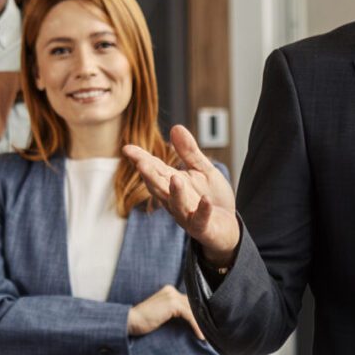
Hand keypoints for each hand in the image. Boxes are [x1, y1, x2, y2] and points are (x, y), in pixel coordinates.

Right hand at [123, 126, 239, 268]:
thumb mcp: (202, 170)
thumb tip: (176, 127)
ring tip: (175, 179)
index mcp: (173, 183)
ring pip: (177, 205)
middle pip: (160, 187)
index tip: (127, 148)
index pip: (154, 169)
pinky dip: (202, 211)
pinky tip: (205, 201)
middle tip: (141, 162)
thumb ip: (189, 151)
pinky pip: (200, 220)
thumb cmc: (212, 197)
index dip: (141, 159)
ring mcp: (187, 215)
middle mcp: (175, 200)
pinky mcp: (203, 228)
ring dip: (175, 193)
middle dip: (150, 176)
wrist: (227, 227)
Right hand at [127, 284, 203, 339]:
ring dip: (202, 324)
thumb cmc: (143, 322)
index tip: (206, 326)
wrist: (130, 322)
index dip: (198, 314)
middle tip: (211, 331)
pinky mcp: (172, 304)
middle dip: (202, 318)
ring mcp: (172, 296)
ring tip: (208, 336)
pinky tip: (201, 336)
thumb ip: (173, 314)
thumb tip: (190, 321)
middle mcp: (171, 290)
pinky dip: (196, 326)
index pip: (188, 301)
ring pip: (193, 310)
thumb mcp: (161, 315)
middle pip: (193, 304)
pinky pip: (190, 315)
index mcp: (169, 292)